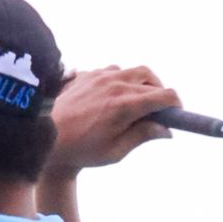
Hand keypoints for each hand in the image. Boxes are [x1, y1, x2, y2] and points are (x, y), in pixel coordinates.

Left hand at [46, 65, 181, 172]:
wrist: (45, 139)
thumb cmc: (81, 150)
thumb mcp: (116, 150)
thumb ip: (143, 135)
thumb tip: (166, 130)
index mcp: (125, 105)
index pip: (164, 95)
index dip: (175, 103)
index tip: (176, 112)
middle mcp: (115, 84)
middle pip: (150, 77)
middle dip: (159, 91)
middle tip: (158, 108)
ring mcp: (100, 75)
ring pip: (131, 71)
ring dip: (139, 83)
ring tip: (135, 103)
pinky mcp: (87, 73)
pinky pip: (112, 70)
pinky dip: (120, 80)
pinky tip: (113, 97)